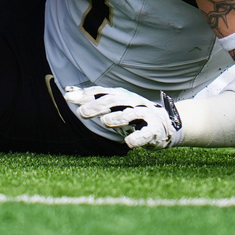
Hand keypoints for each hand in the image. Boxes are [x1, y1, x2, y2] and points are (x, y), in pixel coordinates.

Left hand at [64, 86, 182, 149]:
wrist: (167, 123)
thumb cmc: (133, 114)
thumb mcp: (112, 104)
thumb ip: (92, 98)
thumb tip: (68, 89)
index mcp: (120, 96)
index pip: (100, 93)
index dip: (84, 94)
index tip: (67, 97)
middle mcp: (131, 102)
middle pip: (113, 101)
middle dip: (97, 106)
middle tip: (81, 113)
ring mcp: (144, 115)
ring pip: (130, 114)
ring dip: (118, 118)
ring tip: (105, 122)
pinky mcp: (154, 130)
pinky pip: (146, 134)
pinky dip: (138, 138)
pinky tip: (129, 144)